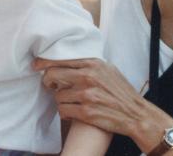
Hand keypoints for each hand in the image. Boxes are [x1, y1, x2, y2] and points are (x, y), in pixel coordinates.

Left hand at [34, 58, 172, 140]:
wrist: (136, 115)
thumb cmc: (122, 92)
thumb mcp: (109, 70)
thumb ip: (90, 64)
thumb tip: (69, 58)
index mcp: (93, 64)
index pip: (61, 59)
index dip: (44, 62)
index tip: (36, 65)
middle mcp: (89, 77)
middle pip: (53, 75)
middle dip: (48, 82)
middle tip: (50, 86)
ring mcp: (87, 94)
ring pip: (57, 95)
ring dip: (60, 100)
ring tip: (68, 101)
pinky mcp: (86, 112)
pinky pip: (63, 110)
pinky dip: (64, 112)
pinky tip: (71, 112)